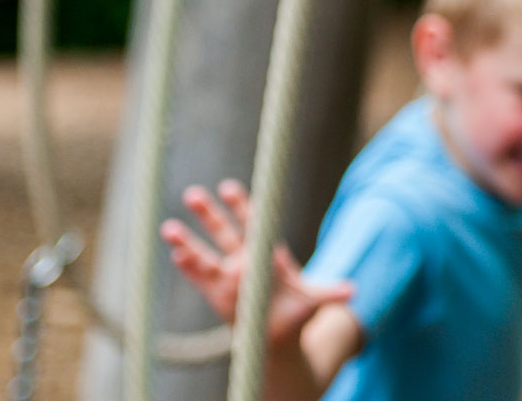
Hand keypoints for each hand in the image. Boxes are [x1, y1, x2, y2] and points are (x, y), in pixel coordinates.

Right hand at [161, 180, 352, 345]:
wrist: (280, 334)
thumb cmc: (296, 309)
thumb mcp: (314, 300)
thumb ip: (330, 293)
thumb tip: (353, 291)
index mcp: (267, 254)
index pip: (254, 224)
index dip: (242, 206)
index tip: (229, 188)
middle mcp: (244, 260)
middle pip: (225, 232)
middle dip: (210, 215)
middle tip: (193, 194)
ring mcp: (228, 277)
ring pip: (206, 254)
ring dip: (188, 242)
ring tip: (168, 228)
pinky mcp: (217, 295)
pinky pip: (200, 280)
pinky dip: (188, 269)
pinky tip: (174, 256)